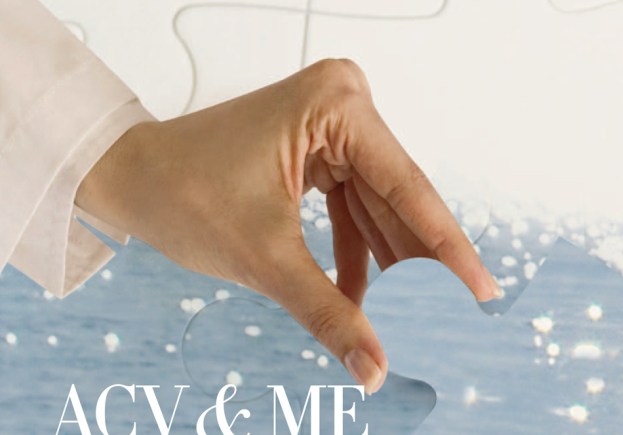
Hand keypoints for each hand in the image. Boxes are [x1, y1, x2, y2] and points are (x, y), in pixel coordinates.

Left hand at [77, 59, 500, 393]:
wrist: (127, 177)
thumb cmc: (180, 191)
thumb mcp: (264, 259)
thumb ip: (330, 314)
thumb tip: (375, 369)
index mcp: (336, 106)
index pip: (407, 190)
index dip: (448, 250)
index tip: (483, 291)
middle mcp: (344, 105)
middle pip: (399, 200)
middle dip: (420, 264)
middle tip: (456, 314)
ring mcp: (335, 126)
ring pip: (381, 208)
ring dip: (392, 264)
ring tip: (417, 314)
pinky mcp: (324, 149)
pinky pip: (357, 208)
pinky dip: (360, 253)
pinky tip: (367, 299)